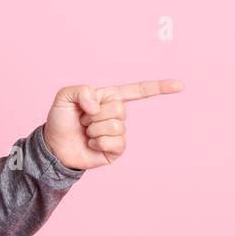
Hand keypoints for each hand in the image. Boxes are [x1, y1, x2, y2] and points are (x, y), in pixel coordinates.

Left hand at [42, 79, 183, 170]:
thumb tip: (98, 104)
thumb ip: (81, 90)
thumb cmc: (60, 120)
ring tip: (85, 132)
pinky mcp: (116, 150)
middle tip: (83, 120)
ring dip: (94, 129)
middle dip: (95, 114)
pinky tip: (91, 144)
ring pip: (116, 126)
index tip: (180, 85)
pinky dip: (98, 142)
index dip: (159, 87)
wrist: (54, 146)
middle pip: (119, 108)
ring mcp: (118, 133)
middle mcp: (117, 114)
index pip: (138, 91)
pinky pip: (115, 143)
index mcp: (109, 97)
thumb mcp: (64, 97)